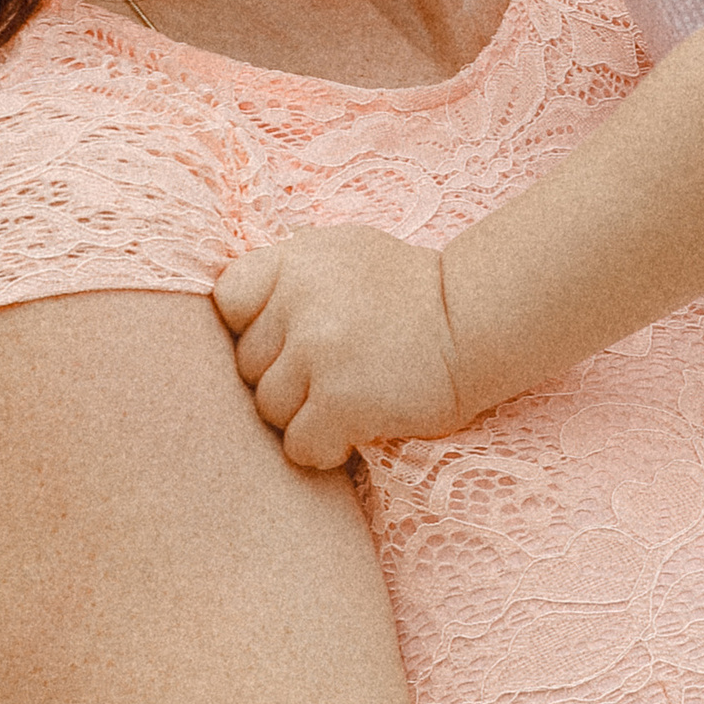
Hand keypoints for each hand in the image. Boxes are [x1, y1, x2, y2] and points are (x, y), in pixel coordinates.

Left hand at [212, 226, 467, 468]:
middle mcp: (298, 302)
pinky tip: (356, 429)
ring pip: (269, 410)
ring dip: (303, 416)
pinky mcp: (342, 401)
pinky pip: (300, 446)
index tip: (289, 337)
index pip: (226, 303)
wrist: (476, 321)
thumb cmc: (410, 292)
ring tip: (348, 399)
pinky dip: (326, 447)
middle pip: (246, 366)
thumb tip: (227, 311)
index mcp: (294, 261)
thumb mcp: (341, 255)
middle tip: (331, 374)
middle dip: (282, 378)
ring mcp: (318, 352)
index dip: (252, 329)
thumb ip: (286, 278)